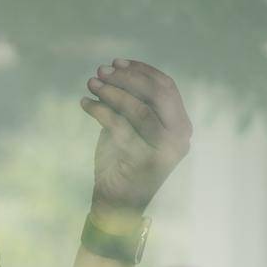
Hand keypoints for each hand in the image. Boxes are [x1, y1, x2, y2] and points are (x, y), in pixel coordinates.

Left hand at [81, 58, 191, 215]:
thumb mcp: (131, 127)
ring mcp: (165, 151)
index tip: (116, 62)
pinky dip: (100, 111)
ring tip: (91, 84)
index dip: (141, 70)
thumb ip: (132, 103)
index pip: (166, 87)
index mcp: (181, 125)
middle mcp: (180, 137)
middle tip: (100, 72)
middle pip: (156, 94)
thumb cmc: (122, 162)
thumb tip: (114, 70)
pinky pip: (120, 127)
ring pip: (139, 109)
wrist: (117, 204)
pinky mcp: (144, 161)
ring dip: (112, 92)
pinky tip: (85, 104)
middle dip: (126, 78)